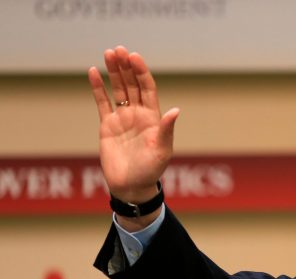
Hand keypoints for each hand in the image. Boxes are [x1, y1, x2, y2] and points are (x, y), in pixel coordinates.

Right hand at [87, 46, 178, 204]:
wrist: (131, 185)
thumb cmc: (150, 170)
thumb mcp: (162, 150)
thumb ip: (166, 130)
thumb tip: (175, 110)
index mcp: (153, 118)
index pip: (148, 89)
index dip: (142, 72)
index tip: (134, 57)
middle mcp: (138, 114)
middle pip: (132, 84)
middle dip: (126, 67)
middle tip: (118, 49)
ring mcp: (122, 118)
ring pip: (118, 89)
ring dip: (114, 72)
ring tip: (108, 53)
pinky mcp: (107, 125)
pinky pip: (102, 102)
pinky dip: (98, 87)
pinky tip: (93, 72)